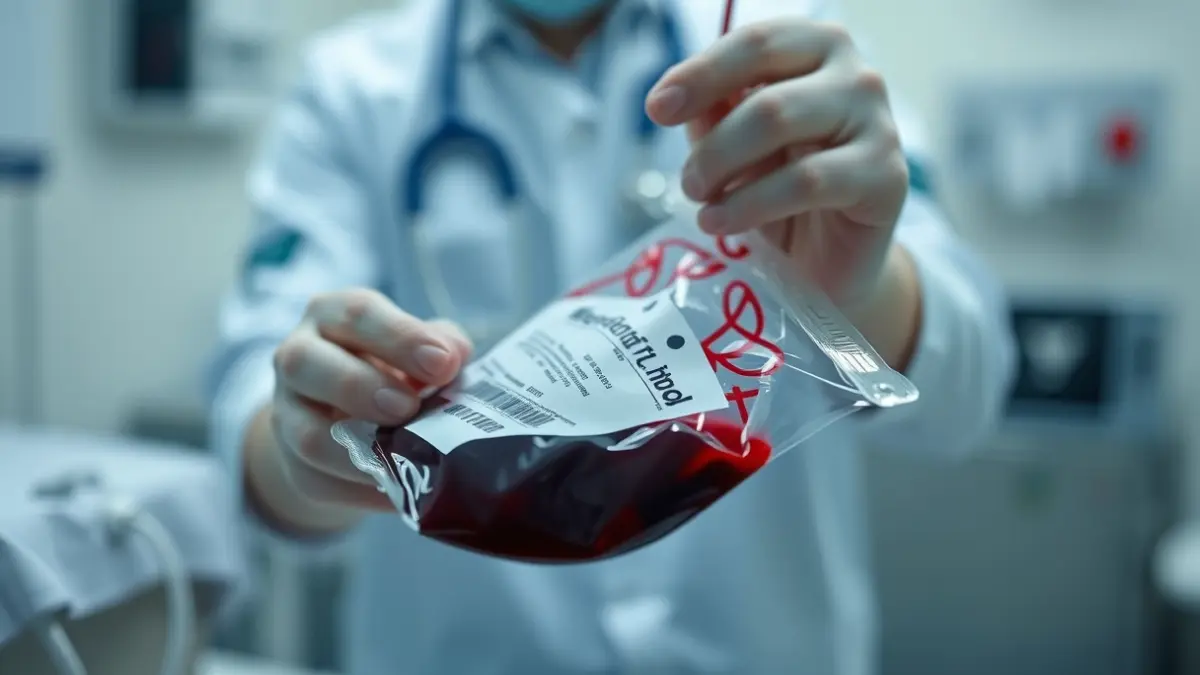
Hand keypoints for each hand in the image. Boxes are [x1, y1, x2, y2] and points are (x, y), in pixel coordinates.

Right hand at [269, 289, 471, 510]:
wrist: (351, 421)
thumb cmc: (393, 370)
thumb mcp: (418, 348)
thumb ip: (441, 344)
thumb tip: (456, 356)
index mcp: (333, 315)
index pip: (358, 314)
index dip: (401, 338)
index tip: (442, 364)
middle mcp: (298, 356)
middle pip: (306, 363)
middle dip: (360, 386)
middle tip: (409, 407)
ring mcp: (287, 413)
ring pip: (305, 433)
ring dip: (358, 449)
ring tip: (403, 457)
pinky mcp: (293, 464)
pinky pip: (318, 481)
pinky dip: (362, 491)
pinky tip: (400, 493)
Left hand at [645, 19, 908, 303]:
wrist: (826, 261)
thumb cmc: (779, 191)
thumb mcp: (734, 145)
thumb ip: (712, 111)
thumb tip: (675, 96)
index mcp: (817, 49)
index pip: (755, 43)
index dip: (701, 73)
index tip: (657, 109)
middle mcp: (857, 76)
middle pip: (766, 92)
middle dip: (713, 142)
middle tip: (688, 182)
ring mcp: (878, 124)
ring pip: (782, 124)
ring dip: (725, 167)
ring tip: (701, 204)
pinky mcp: (888, 178)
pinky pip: (807, 182)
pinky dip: (751, 204)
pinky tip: (722, 222)